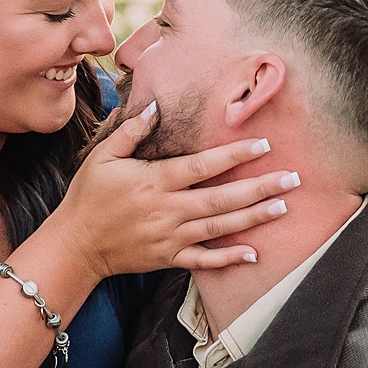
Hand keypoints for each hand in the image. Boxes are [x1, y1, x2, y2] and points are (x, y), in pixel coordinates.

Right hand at [53, 101, 300, 281]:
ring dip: (253, 218)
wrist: (75, 245)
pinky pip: (204, 261)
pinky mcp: (168, 258)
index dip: (234, 155)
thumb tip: (157, 107)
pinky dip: (228, 258)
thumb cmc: (89, 196)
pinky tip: (254, 253)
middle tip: (292, 179)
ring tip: (282, 207)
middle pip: (221, 198)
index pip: (202, 166)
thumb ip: (132, 132)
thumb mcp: (103, 157)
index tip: (264, 145)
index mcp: (155, 182)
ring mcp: (170, 237)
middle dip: (259, 188)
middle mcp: (168, 210)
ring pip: (219, 227)